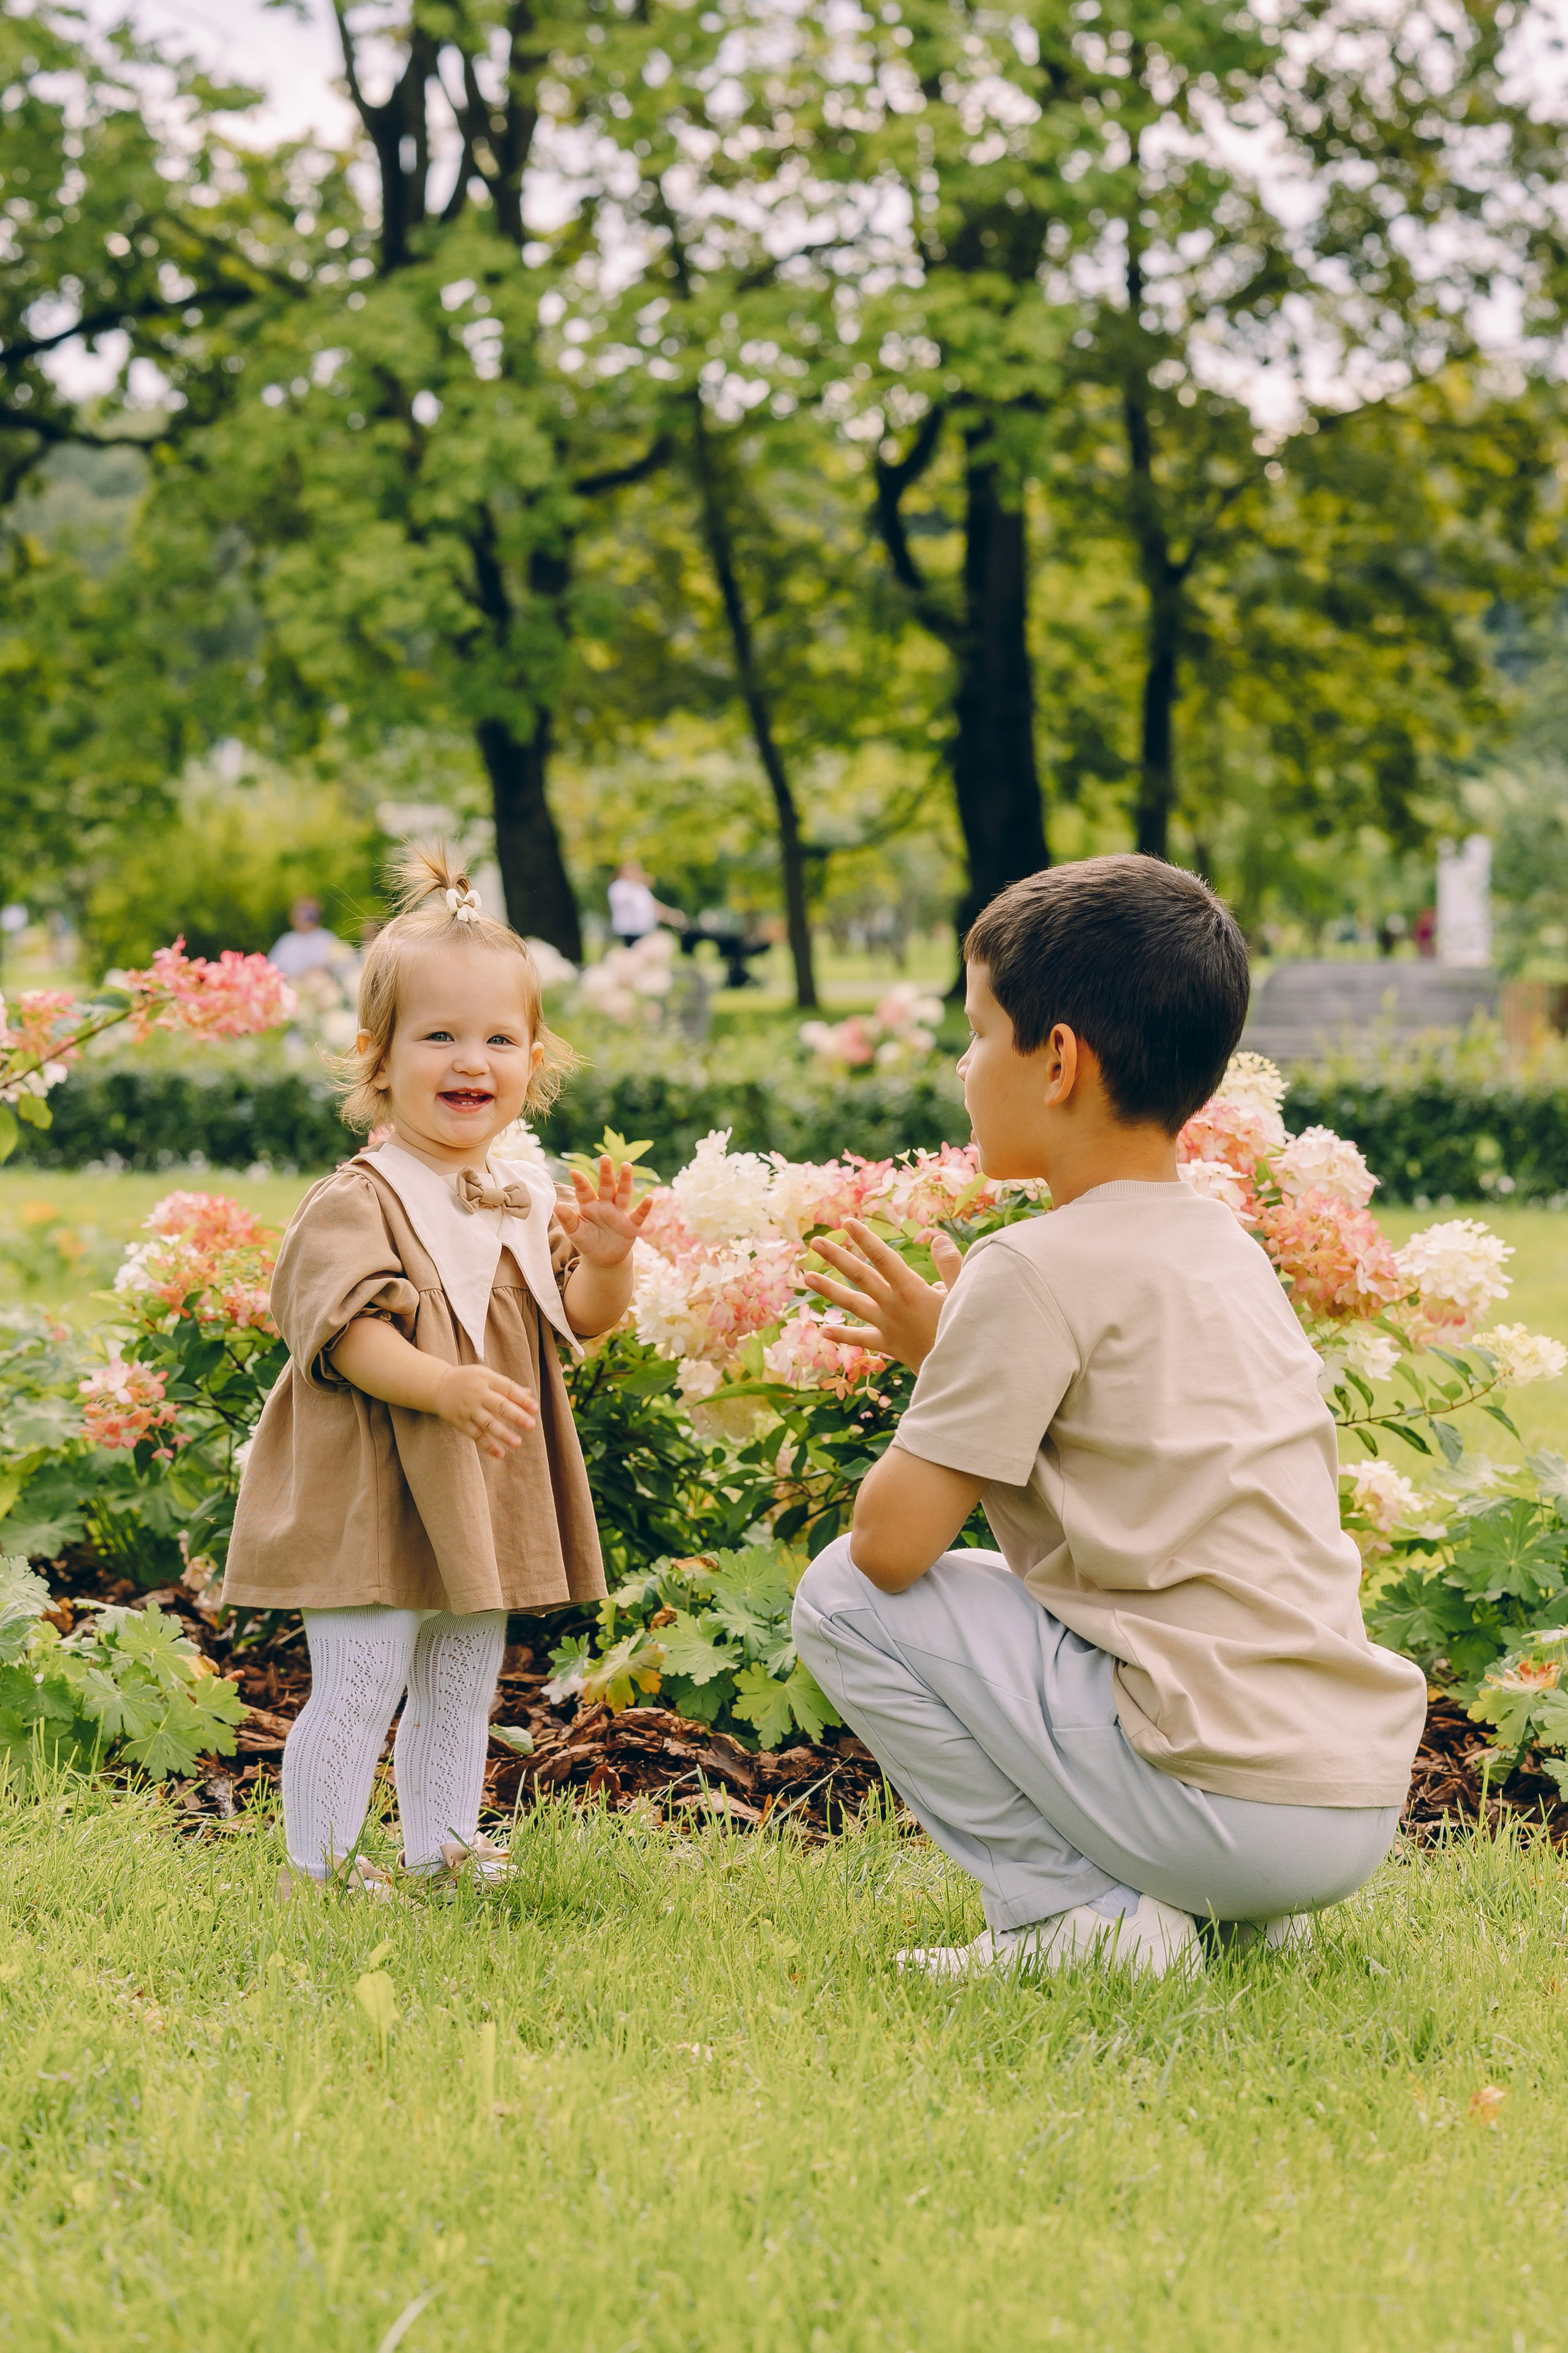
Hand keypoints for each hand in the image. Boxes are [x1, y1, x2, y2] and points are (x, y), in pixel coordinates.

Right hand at [431, 1364, 538, 1458]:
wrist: (438, 1385)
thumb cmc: (469, 1380)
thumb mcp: (486, 1376)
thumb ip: (506, 1386)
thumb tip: (529, 1395)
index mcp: (486, 1379)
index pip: (508, 1389)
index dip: (522, 1399)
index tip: (535, 1409)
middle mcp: (477, 1393)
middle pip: (500, 1406)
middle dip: (516, 1416)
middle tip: (532, 1425)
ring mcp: (468, 1409)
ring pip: (488, 1423)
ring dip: (503, 1434)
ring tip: (517, 1443)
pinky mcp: (460, 1421)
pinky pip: (476, 1435)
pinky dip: (487, 1445)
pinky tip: (500, 1454)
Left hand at [555, 1156, 653, 1266]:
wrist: (603, 1258)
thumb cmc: (586, 1241)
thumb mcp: (575, 1233)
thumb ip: (567, 1220)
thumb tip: (557, 1206)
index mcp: (589, 1205)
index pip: (585, 1192)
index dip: (580, 1182)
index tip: (573, 1172)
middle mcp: (605, 1205)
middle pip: (606, 1186)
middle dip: (606, 1173)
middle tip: (604, 1158)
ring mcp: (619, 1214)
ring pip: (623, 1194)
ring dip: (625, 1180)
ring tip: (626, 1166)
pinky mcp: (631, 1225)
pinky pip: (638, 1215)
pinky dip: (644, 1207)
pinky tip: (649, 1198)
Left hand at [806, 1219, 964, 1373]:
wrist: (961, 1374)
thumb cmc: (968, 1332)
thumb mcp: (965, 1295)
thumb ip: (951, 1265)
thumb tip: (937, 1239)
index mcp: (911, 1291)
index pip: (883, 1259)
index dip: (865, 1239)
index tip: (848, 1223)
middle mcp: (893, 1306)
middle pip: (860, 1277)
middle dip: (838, 1258)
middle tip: (815, 1243)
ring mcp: (888, 1326)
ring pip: (853, 1304)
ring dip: (830, 1290)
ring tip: (807, 1277)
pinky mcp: (889, 1345)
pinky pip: (862, 1339)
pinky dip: (843, 1335)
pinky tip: (824, 1331)